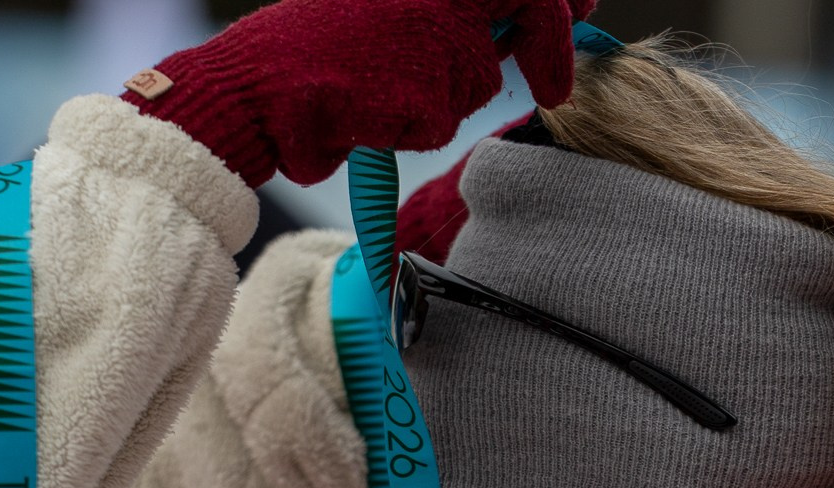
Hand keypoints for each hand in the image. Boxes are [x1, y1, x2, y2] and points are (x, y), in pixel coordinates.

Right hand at [122, 0, 598, 186]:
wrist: (254, 85)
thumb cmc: (312, 50)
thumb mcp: (391, 10)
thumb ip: (454, 10)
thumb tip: (528, 17)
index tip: (579, 10)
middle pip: (529, 6)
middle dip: (549, 50)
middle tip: (555, 91)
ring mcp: (435, 40)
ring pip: (475, 83)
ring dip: (444, 97)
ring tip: (380, 88)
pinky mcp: (424, 96)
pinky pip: (438, 125)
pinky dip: (408, 130)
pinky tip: (366, 112)